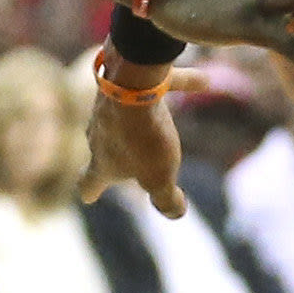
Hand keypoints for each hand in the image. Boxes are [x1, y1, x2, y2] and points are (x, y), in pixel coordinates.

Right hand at [84, 79, 186, 217]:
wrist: (132, 83)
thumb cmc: (142, 138)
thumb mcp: (159, 178)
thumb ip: (166, 199)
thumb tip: (176, 213)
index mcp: (102, 162)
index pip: (88, 182)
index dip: (90, 190)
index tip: (89, 196)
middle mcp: (98, 134)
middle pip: (102, 148)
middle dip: (114, 155)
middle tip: (128, 163)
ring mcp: (108, 106)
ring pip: (124, 116)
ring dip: (140, 121)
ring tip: (162, 125)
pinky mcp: (123, 79)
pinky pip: (153, 87)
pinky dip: (171, 86)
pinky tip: (204, 81)